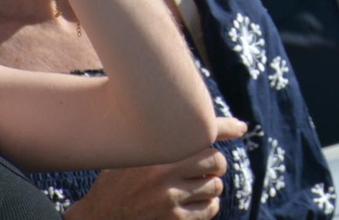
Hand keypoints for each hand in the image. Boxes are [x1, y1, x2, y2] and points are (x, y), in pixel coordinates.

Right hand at [65, 117, 248, 219]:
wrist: (97, 217)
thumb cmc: (115, 182)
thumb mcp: (132, 154)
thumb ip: (161, 142)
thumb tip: (198, 128)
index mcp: (156, 150)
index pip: (201, 132)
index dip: (225, 127)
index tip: (241, 128)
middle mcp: (165, 172)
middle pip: (215, 160)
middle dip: (214, 164)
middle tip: (205, 167)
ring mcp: (171, 197)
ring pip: (214, 186)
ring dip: (211, 186)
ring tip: (197, 186)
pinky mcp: (174, 219)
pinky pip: (209, 209)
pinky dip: (208, 205)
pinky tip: (196, 203)